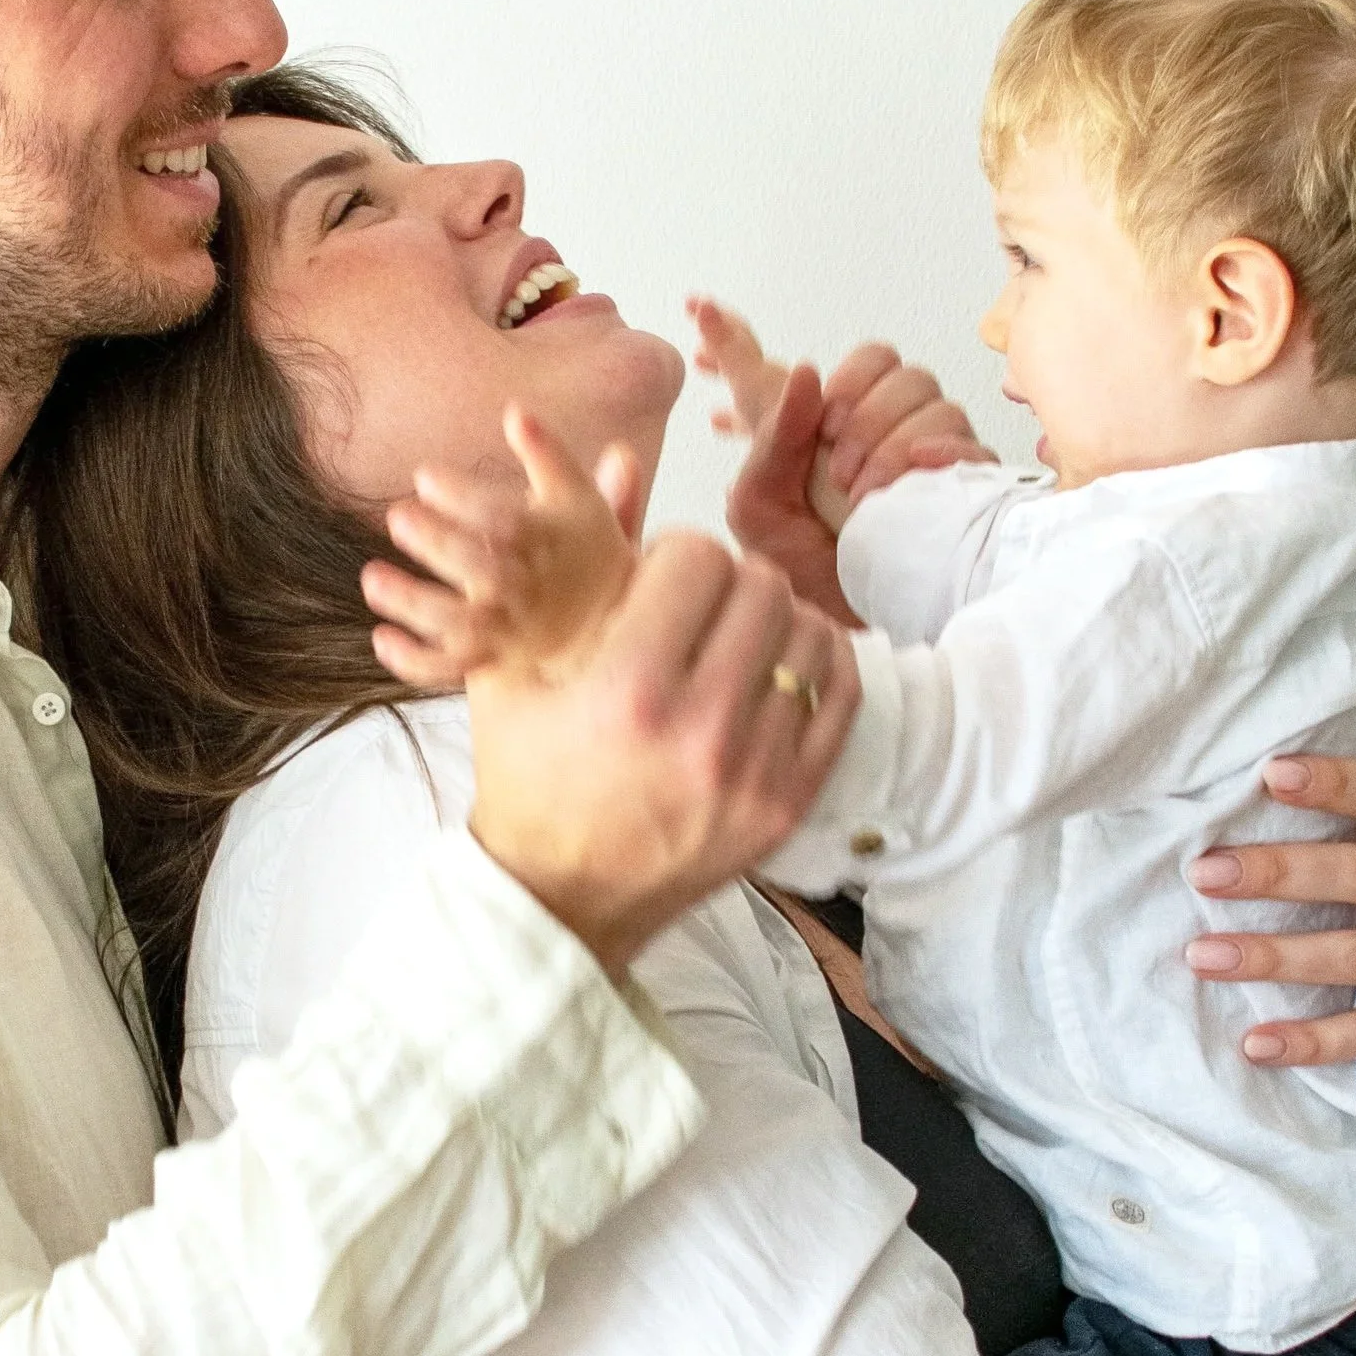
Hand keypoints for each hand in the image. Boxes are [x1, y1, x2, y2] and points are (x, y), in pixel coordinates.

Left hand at [362, 410, 640, 690]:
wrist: (607, 621)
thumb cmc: (582, 549)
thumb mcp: (576, 494)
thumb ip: (547, 452)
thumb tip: (515, 410)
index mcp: (547, 542)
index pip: (505, 520)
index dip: (464, 498)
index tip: (424, 477)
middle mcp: (527, 588)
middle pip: (481, 570)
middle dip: (438, 544)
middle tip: (395, 517)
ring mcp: (508, 629)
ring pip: (460, 626)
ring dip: (414, 605)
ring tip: (371, 578)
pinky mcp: (491, 659)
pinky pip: (451, 670)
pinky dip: (415, 662)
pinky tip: (381, 638)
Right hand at [462, 531, 861, 977]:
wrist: (557, 898)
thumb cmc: (526, 776)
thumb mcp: (515, 666)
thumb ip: (576, 560)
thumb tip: (623, 457)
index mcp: (626, 689)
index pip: (697, 559)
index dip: (676, 556)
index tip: (659, 583)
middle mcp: (698, 731)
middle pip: (761, 587)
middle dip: (730, 581)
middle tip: (704, 605)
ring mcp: (752, 773)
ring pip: (810, 635)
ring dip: (777, 620)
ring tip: (740, 637)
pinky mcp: (787, 805)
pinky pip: (840, 698)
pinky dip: (819, 667)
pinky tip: (779, 668)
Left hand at [697, 299, 986, 620]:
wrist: (854, 626)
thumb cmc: (803, 572)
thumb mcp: (760, 510)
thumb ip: (768, 437)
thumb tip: (809, 372)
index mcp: (805, 433)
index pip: (775, 365)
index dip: (735, 337)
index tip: (695, 308)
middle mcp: (863, 426)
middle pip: (880, 360)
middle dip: (854, 399)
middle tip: (830, 453)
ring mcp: (916, 444)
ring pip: (922, 391)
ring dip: (885, 436)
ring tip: (858, 491)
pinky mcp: (956, 472)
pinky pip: (960, 432)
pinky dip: (933, 449)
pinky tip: (913, 475)